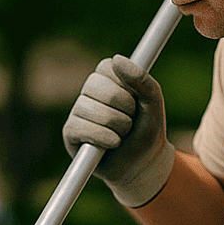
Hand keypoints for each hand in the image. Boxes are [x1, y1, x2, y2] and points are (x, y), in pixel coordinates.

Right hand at [62, 55, 175, 207]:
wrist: (143, 165)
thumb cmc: (147, 131)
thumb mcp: (153, 103)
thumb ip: (142, 79)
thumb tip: (117, 59)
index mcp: (107, 78)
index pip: (107, 67)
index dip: (126, 85)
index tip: (136, 100)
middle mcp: (89, 92)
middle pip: (96, 86)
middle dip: (122, 106)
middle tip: (131, 120)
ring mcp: (77, 112)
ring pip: (90, 108)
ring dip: (117, 125)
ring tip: (123, 134)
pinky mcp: (70, 133)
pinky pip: (81, 128)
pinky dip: (104, 138)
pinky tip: (113, 144)